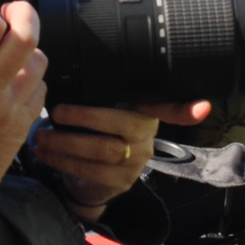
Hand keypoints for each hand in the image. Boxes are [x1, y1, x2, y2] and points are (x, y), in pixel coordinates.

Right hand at [0, 3, 47, 213]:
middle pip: (27, 34)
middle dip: (21, 12)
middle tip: (8, 12)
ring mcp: (11, 108)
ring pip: (39, 58)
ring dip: (26, 45)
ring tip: (8, 49)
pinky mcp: (25, 123)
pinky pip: (41, 86)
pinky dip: (31, 75)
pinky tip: (12, 78)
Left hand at [33, 100, 209, 217]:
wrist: (90, 177)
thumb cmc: (92, 131)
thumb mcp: (99, 107)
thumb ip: (97, 92)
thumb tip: (74, 63)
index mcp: (144, 110)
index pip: (166, 105)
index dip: (184, 108)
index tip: (203, 108)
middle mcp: (147, 135)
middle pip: (120, 125)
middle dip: (83, 117)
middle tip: (54, 111)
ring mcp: (138, 160)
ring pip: (103, 150)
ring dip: (66, 143)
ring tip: (41, 137)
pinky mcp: (123, 182)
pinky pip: (92, 172)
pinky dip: (64, 162)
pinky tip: (46, 154)